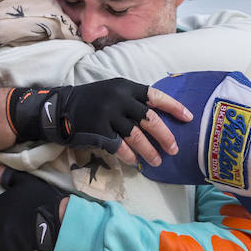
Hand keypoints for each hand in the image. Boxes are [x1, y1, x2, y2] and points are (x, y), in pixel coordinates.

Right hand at [8, 78, 192, 166]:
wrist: (61, 108)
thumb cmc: (94, 101)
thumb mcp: (114, 92)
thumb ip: (135, 101)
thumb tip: (163, 117)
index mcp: (126, 87)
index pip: (156, 96)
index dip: (174, 107)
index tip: (188, 118)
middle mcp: (119, 98)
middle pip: (150, 119)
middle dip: (165, 136)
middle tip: (174, 149)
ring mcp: (108, 114)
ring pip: (137, 136)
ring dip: (150, 151)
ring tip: (158, 161)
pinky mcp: (98, 130)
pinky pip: (120, 147)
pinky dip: (130, 157)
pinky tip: (137, 163)